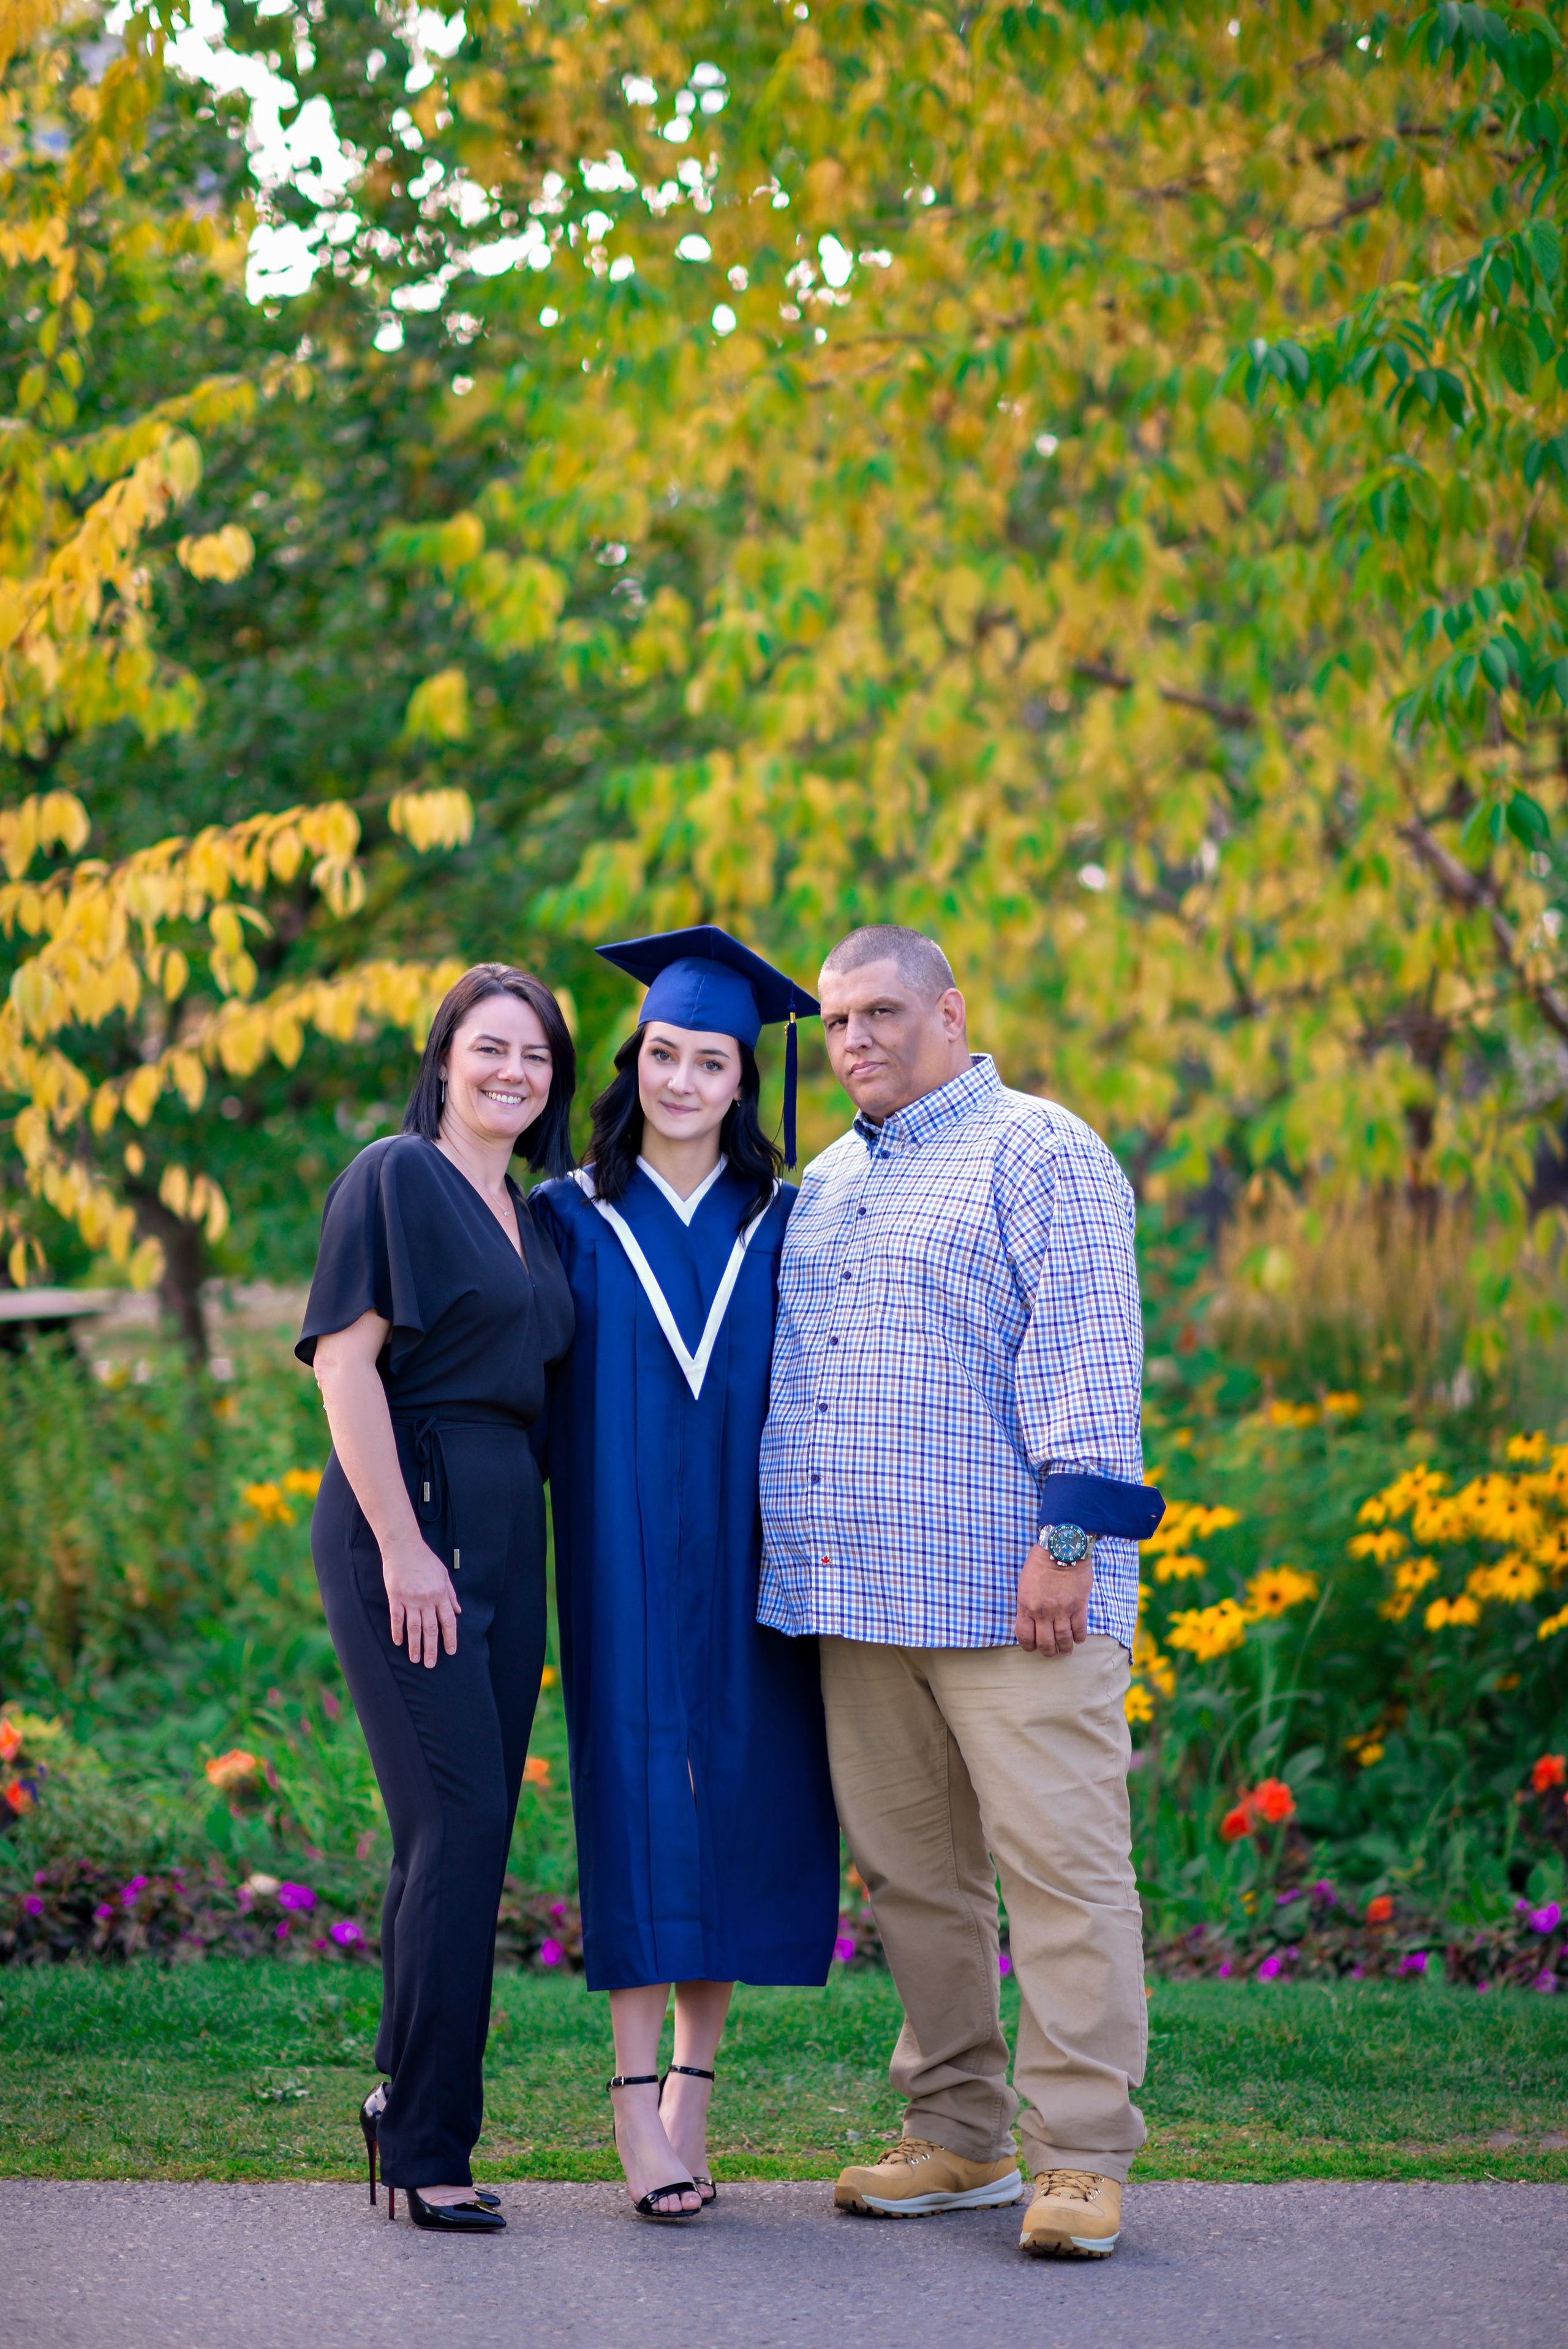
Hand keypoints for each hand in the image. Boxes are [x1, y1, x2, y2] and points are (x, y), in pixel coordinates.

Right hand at [381, 1534, 460, 1666]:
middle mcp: (426, 1599)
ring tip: (415, 1659)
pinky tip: (398, 1643)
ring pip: (414, 1628)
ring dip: (415, 1646)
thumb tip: (458, 1612)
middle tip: (431, 1665)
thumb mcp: (444, 1574)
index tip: (451, 1652)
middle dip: (432, 1649)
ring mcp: (410, 1599)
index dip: (450, 1638)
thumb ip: (451, 1595)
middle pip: (431, 1629)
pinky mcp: (395, 1597)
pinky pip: (397, 1619)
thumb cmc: (425, 1559)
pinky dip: (397, 1632)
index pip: (448, 1621)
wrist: (404, 1546)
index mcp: (440, 1594)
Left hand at [1014, 1541, 1091, 1655]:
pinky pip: (1080, 1629)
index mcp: (1027, 1606)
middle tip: (1051, 1653)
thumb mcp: (1024, 1584)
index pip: (1025, 1636)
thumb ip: (1026, 1605)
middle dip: (1047, 1652)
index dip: (1028, 1646)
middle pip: (1045, 1643)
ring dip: (1064, 1649)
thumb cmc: (1040, 1563)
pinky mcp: (1079, 1606)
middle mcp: (1043, 1612)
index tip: (1032, 1647)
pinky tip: (1078, 1639)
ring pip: (1063, 1640)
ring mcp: (1062, 1611)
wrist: (1062, 1548)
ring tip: (1065, 1651)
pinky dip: (1079, 1638)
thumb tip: (1027, 1623)